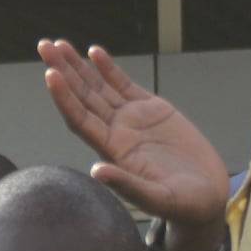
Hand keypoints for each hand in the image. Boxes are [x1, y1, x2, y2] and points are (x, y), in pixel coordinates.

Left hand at [37, 39, 228, 241]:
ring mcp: (132, 120)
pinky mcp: (152, 110)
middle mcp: (116, 133)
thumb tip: (97, 171)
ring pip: (98, 88)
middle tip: (44, 46)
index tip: (50, 74)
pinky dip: (109, 68)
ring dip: (78, 66)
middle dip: (63, 71)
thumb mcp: (157, 198)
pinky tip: (94, 53)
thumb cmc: (183, 205)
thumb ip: (128, 185)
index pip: (80, 120)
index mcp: (113, 152)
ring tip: (58, 45)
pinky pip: (123, 85)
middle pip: (82, 98)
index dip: (65, 98)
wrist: (206, 197)